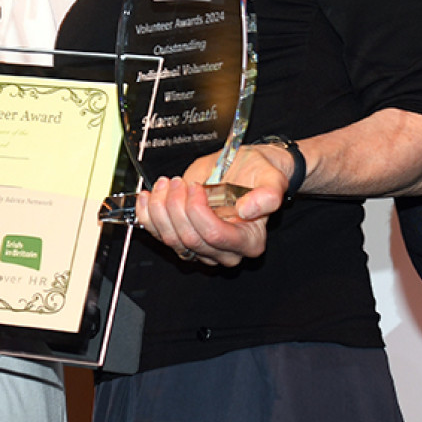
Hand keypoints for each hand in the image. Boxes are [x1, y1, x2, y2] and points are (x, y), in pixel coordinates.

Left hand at [137, 146, 290, 266]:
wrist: (248, 170)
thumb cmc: (259, 174)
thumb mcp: (273, 179)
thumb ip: (268, 196)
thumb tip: (247, 210)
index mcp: (250, 241)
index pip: (216, 236)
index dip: (198, 212)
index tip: (195, 187)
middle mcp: (225, 251)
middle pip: (190, 240)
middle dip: (177, 207)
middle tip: (179, 182)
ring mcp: (202, 248)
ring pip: (171, 240)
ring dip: (162, 209)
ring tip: (167, 184)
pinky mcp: (183, 239)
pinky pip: (158, 235)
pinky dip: (148, 215)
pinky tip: (149, 197)